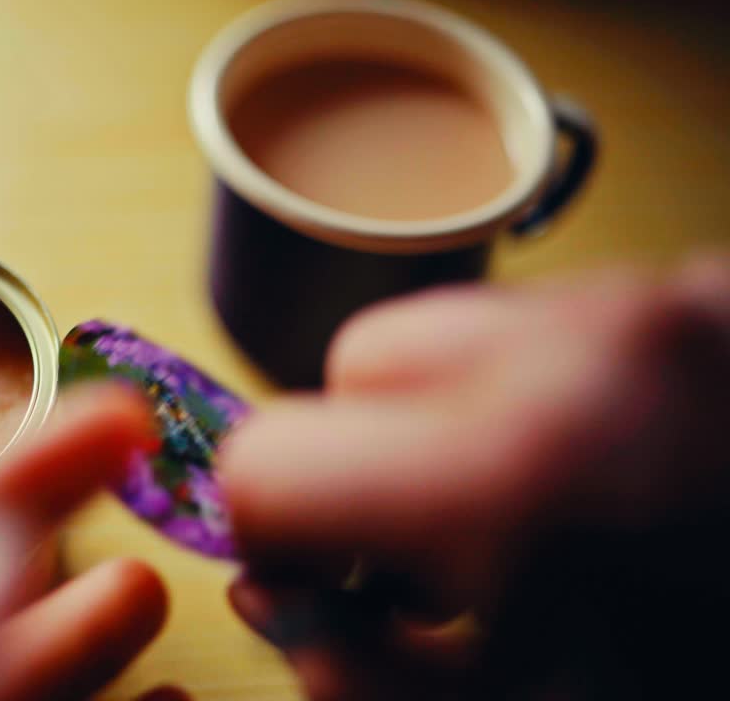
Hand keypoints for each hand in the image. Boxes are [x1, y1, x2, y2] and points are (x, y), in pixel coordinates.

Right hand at [221, 255, 729, 699]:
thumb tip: (275, 595)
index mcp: (525, 478)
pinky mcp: (715, 290)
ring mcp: (668, 299)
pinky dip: (546, 386)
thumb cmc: (717, 662)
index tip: (311, 565)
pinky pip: (558, 313)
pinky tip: (607, 467)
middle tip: (437, 541)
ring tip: (538, 504)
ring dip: (456, 412)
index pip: (272, 458)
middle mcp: (592, 347)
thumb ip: (359, 675)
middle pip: (356, 361)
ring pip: (460, 323)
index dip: (268, 525)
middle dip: (366, 455)